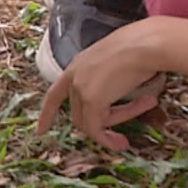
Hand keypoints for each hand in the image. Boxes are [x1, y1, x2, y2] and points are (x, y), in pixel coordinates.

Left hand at [35, 17, 169, 150]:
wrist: (147, 44)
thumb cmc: (141, 48)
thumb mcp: (118, 64)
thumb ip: (109, 80)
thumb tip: (117, 93)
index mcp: (78, 64)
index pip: (55, 93)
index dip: (47, 114)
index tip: (40, 131)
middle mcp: (74, 76)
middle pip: (78, 113)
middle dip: (102, 123)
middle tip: (122, 135)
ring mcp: (80, 88)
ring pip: (88, 122)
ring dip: (112, 127)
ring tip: (130, 135)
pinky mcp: (92, 101)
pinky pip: (97, 128)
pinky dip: (108, 139)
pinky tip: (124, 142)